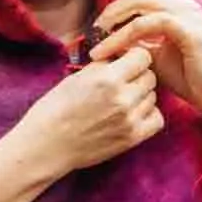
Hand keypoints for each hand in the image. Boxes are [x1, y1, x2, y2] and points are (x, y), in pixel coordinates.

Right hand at [9, 52, 164, 176]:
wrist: (45, 145)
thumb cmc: (53, 110)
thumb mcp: (76, 78)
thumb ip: (103, 66)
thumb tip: (122, 55)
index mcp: (106, 79)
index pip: (142, 56)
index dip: (133, 57)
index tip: (124, 62)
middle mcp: (122, 98)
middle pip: (150, 76)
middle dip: (137, 76)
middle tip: (121, 82)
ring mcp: (129, 119)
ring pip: (153, 96)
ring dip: (141, 96)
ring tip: (121, 101)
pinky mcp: (131, 137)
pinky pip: (156, 119)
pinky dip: (148, 114)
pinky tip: (132, 115)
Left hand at [90, 0, 201, 132]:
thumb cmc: (185, 79)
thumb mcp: (151, 56)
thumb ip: (132, 43)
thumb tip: (102, 39)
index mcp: (177, 8)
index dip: (113, 10)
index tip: (93, 32)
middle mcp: (185, 5)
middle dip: (109, 13)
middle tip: (90, 34)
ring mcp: (189, 15)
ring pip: (140, 6)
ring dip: (113, 25)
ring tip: (95, 46)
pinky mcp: (190, 29)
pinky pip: (147, 24)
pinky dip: (124, 36)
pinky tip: (109, 52)